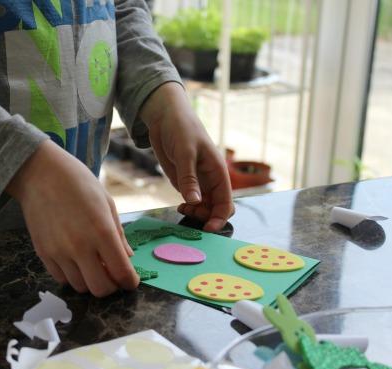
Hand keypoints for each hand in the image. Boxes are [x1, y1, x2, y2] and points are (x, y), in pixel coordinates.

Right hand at [7, 140, 137, 296]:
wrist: (39, 172)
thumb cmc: (78, 182)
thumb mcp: (107, 203)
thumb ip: (118, 234)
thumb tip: (128, 257)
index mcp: (102, 231)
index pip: (122, 273)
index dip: (130, 282)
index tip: (131, 280)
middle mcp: (80, 246)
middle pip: (101, 289)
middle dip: (111, 286)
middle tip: (113, 275)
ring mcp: (59, 252)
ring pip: (80, 287)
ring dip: (90, 281)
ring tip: (93, 265)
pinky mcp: (43, 253)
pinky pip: (61, 279)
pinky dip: (72, 276)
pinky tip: (76, 261)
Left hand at [140, 82, 233, 231]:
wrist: (165, 117)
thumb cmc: (181, 128)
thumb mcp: (185, 152)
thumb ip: (189, 178)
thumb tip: (195, 202)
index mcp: (218, 172)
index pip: (226, 203)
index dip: (219, 218)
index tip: (208, 229)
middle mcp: (211, 180)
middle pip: (217, 209)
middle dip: (207, 217)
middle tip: (188, 213)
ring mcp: (199, 182)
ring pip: (205, 207)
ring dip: (197, 214)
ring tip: (182, 209)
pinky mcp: (186, 182)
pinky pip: (193, 201)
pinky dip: (189, 208)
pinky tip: (180, 206)